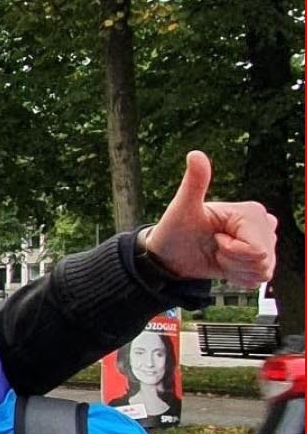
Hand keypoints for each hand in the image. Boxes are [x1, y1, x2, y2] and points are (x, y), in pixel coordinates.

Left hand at [141, 151, 277, 287]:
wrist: (170, 255)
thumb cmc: (174, 230)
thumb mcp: (182, 207)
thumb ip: (194, 182)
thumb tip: (195, 154)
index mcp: (250, 212)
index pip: (257, 248)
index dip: (233, 250)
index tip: (215, 238)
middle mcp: (262, 226)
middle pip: (262, 260)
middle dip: (235, 261)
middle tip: (215, 247)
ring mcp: (262, 243)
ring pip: (263, 271)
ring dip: (236, 269)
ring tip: (218, 254)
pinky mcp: (257, 260)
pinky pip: (260, 280)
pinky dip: (239, 278)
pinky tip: (225, 265)